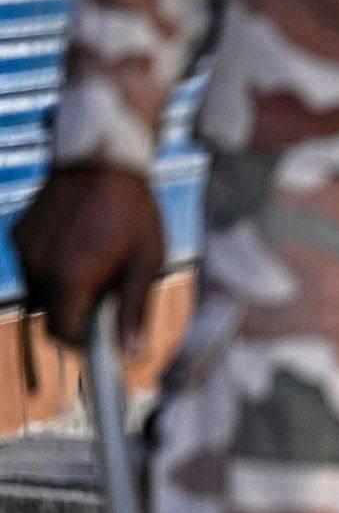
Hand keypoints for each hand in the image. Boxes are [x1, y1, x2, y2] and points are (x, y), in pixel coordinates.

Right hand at [13, 163, 165, 366]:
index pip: (63, 333)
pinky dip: (52, 271)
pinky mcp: (20, 233)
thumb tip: (132, 353)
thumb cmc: (133, 212)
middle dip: (75, 319)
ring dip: (63, 294)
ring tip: (96, 268)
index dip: (83, 344)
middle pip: (49, 316)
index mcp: (70, 276)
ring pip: (40, 293)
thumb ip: (134, 310)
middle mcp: (38, 265)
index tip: (102, 343)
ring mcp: (25, 248)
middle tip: (106, 301)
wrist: (101, 159)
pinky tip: (79, 249)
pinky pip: (33, 267)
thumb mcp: (146, 263)